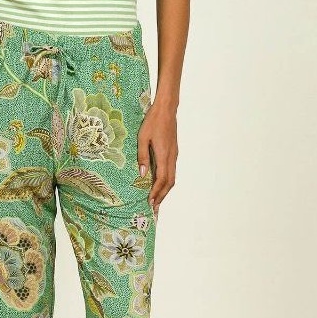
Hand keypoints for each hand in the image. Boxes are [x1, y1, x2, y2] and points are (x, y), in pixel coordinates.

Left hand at [137, 103, 177, 218]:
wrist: (167, 109)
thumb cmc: (152, 122)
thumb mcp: (142, 138)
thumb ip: (142, 157)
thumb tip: (142, 174)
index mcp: (164, 155)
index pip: (162, 180)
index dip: (156, 193)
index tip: (150, 203)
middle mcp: (172, 158)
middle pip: (169, 183)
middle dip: (162, 197)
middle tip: (154, 208)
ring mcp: (174, 155)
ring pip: (172, 178)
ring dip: (164, 191)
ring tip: (157, 201)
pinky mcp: (173, 153)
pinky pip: (171, 172)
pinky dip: (166, 182)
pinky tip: (159, 186)